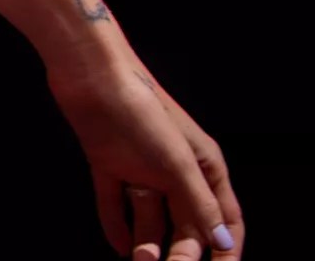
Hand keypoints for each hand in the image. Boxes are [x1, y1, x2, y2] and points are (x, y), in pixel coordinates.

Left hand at [46, 52, 242, 259]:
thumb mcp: (178, 160)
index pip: (224, 218)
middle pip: (186, 223)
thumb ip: (200, 203)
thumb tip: (222, 241)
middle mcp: (175, 169)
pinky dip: (116, 225)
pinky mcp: (109, 162)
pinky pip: (116, 203)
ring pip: (149, 217)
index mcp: (204, 165)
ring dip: (146, 243)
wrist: (89, 72)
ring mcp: (141, 166)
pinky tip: (119, 247)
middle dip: (182, 251)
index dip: (226, 248)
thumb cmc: (141, 105)